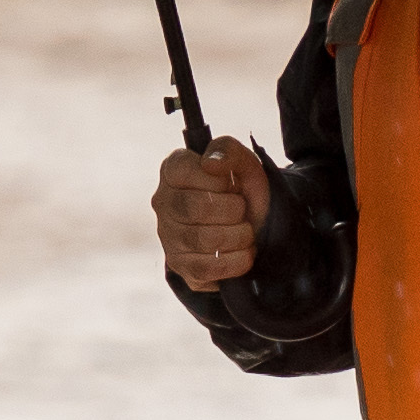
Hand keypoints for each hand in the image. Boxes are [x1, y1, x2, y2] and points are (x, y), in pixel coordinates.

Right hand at [153, 139, 274, 290]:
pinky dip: (236, 261)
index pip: (185, 172)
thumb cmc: (242, 190)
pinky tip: (243, 252)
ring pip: (204, 240)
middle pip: (196, 208)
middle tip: (242, 210)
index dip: (219, 180)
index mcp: (172, 171)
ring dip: (239, 236)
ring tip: (246, 231)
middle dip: (234, 209)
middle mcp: (163, 203)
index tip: (232, 184)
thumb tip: (210, 164)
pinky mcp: (180, 266)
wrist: (256, 225)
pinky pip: (206, 269)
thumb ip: (228, 151)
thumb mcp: (244, 162)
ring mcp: (168, 237)